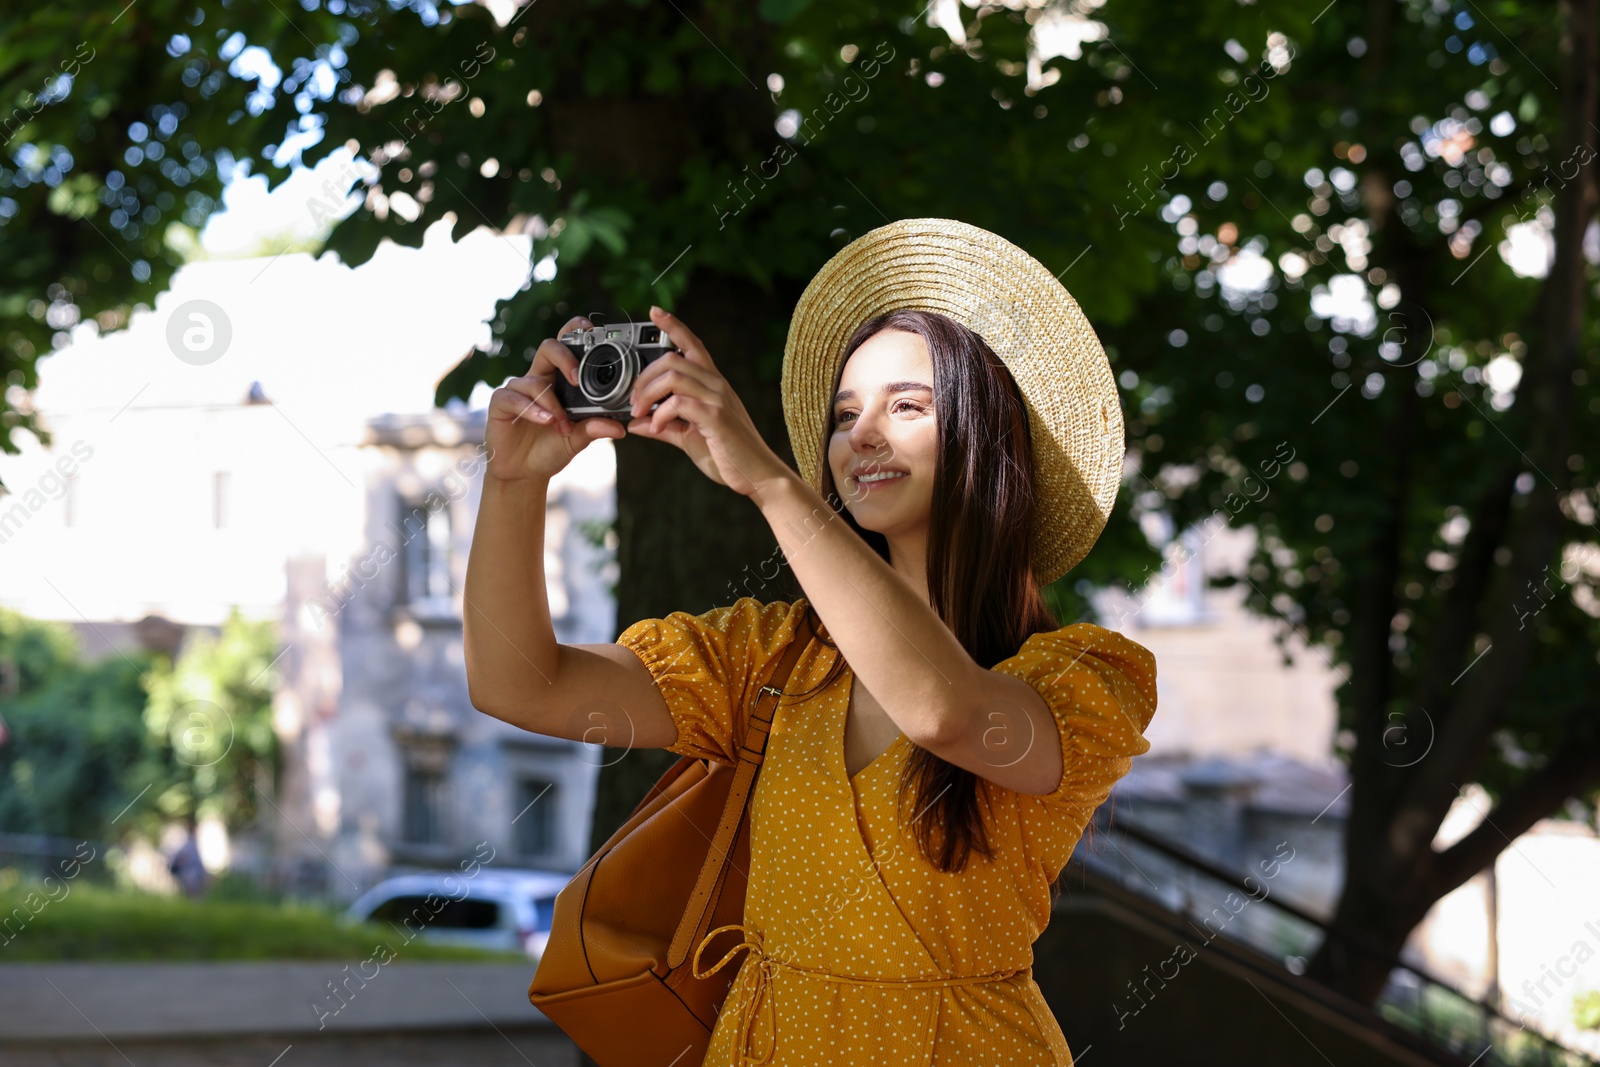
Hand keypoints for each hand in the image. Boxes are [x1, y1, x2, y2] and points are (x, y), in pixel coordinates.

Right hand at [484, 314, 626, 482]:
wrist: (525, 472)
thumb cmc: (550, 449)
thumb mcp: (577, 439)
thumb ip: (594, 429)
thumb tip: (620, 428)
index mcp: (558, 380)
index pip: (566, 346)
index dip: (575, 332)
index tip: (592, 332)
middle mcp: (538, 379)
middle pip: (548, 348)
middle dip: (565, 358)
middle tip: (578, 379)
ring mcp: (518, 389)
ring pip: (535, 382)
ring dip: (552, 404)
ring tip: (562, 426)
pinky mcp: (501, 403)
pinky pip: (515, 398)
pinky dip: (532, 409)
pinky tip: (545, 421)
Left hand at [625, 307, 792, 498]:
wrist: (758, 476)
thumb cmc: (728, 457)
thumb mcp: (689, 438)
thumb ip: (664, 427)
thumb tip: (636, 424)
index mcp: (712, 385)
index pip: (692, 345)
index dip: (673, 326)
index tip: (654, 311)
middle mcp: (716, 384)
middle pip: (671, 359)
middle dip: (643, 378)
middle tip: (633, 402)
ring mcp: (717, 398)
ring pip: (673, 375)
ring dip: (647, 393)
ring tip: (640, 413)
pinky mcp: (716, 416)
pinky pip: (678, 402)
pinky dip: (660, 415)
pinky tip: (657, 428)